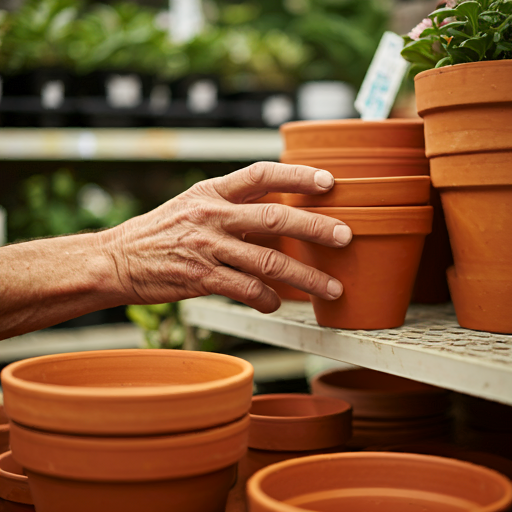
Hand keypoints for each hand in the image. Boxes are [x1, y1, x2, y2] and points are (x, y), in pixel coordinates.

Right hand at [101, 162, 351, 312]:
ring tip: (331, 288)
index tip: (330, 182)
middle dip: (315, 228)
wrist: (117, 259)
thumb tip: (278, 211)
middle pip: (275, 218)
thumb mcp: (193, 204)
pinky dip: (267, 300)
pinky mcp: (201, 278)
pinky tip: (276, 305)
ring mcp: (207, 247)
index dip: (298, 175)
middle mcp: (212, 215)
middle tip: (345, 237)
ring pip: (268, 262)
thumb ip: (232, 205)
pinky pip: (246, 290)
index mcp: (212, 191)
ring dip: (305, 278)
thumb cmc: (161, 232)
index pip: (261, 174)